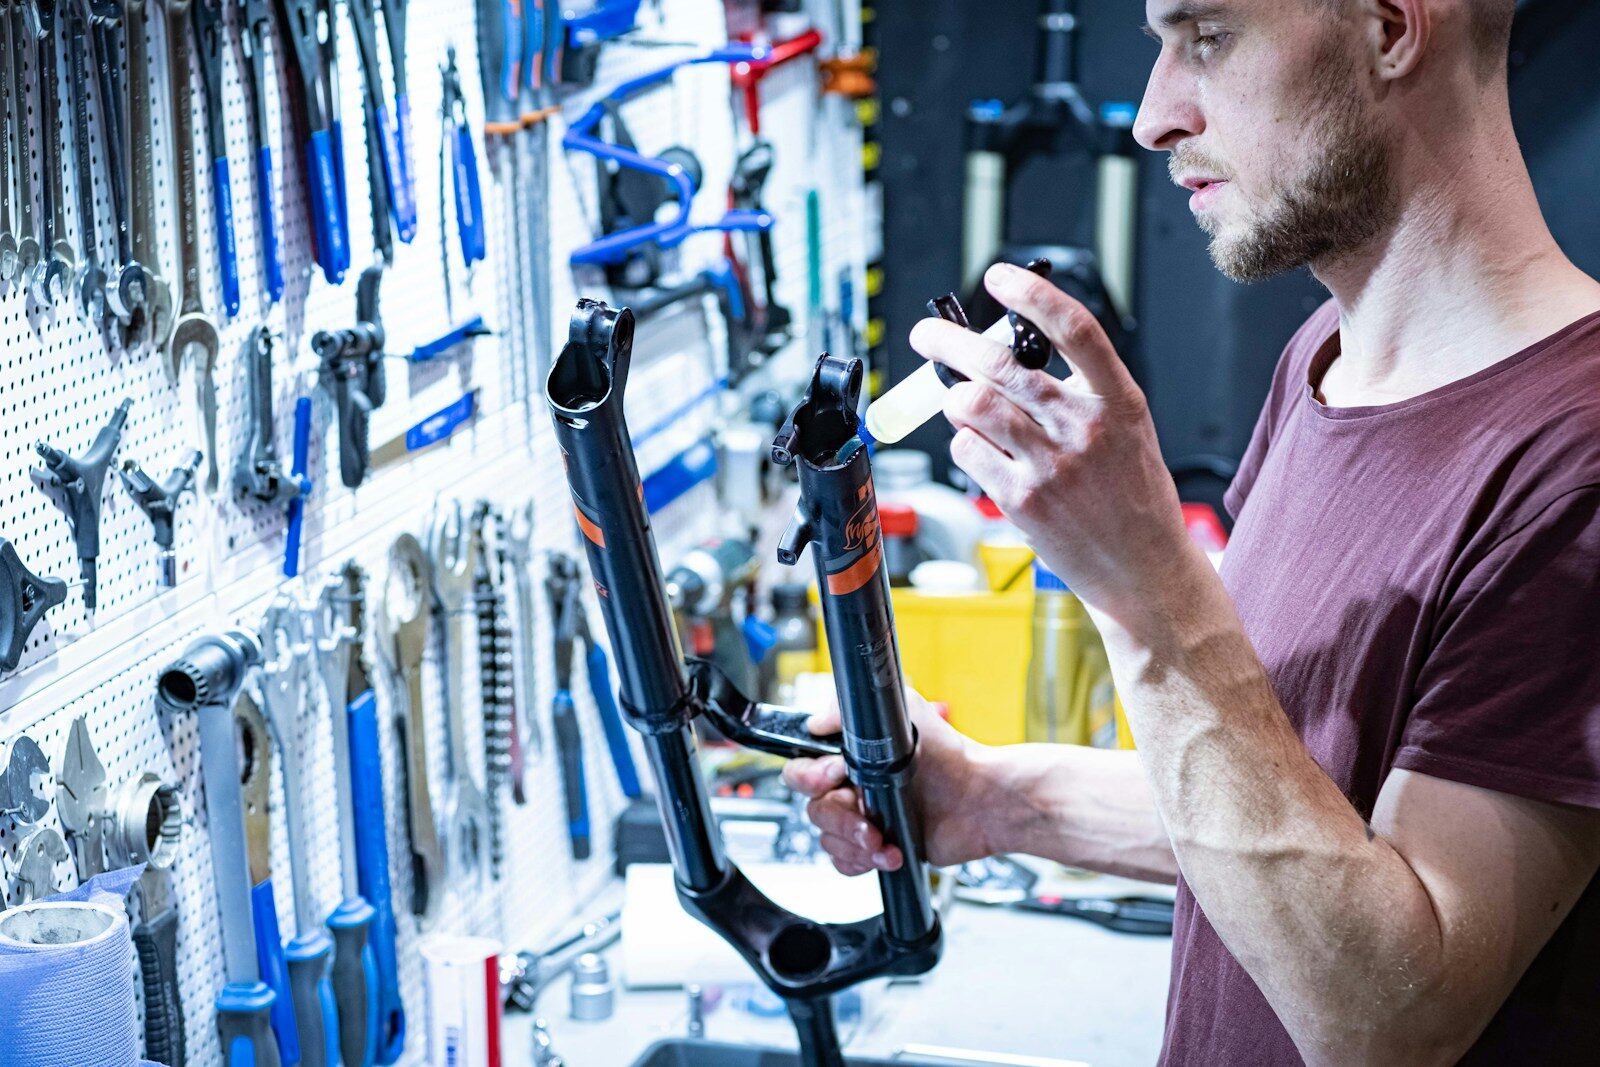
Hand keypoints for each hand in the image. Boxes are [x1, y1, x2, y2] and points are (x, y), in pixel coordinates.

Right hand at [781, 688, 994, 873]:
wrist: (980, 801)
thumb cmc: (950, 756)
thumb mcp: (904, 711)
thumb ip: (849, 710)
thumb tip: (815, 722)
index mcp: (851, 755)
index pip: (803, 767)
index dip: (812, 777)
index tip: (836, 776)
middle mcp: (852, 786)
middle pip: (814, 809)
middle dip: (839, 818)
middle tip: (866, 817)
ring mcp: (864, 819)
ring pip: (828, 839)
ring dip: (855, 843)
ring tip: (883, 838)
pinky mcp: (878, 848)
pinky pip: (846, 862)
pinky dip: (865, 861)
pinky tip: (890, 852)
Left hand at [911, 263, 1200, 624]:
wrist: (1145, 571)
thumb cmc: (1132, 497)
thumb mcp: (1126, 432)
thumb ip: (1077, 394)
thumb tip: (1002, 363)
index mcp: (1119, 400)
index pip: (1073, 328)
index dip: (1032, 294)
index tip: (998, 276)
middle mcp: (1085, 427)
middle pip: (1001, 365)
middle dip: (950, 343)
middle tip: (926, 336)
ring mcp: (1052, 465)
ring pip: (973, 406)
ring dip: (956, 400)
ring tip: (963, 405)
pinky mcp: (1023, 501)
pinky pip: (969, 452)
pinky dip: (965, 444)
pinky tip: (983, 452)